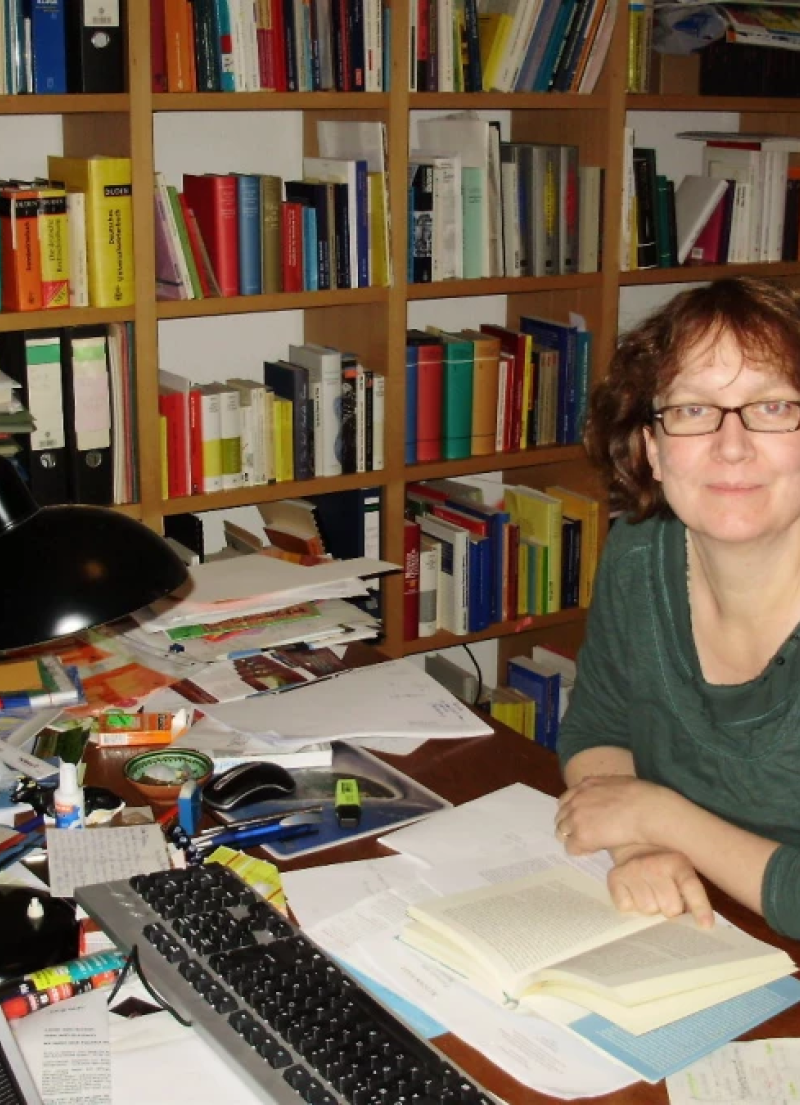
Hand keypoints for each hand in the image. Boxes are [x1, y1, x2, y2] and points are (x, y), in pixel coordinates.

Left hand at [555, 775, 670, 854]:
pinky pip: (571, 848)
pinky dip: (580, 850)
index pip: (565, 801)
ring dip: (573, 838)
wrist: (646, 810)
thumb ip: (603, 787)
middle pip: (560, 817)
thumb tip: (606, 793)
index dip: (572, 812)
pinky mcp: (582, 837)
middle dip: (570, 825)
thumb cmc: (641, 796)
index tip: (582, 820)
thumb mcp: (617, 782)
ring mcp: (576, 818)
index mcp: (584, 786)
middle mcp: (576, 801)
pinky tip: (593, 850)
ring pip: (561, 833)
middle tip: (584, 834)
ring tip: (588, 844)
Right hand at [607, 844, 713, 927]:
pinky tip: (633, 892)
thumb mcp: (682, 873)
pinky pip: (626, 907)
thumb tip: (698, 924)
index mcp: (678, 862)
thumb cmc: (665, 867)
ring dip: (650, 907)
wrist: (634, 845)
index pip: (691, 886)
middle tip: (666, 899)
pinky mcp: (615, 877)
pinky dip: (630, 905)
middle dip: (670, 909)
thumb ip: (691, 895)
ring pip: (648, 910)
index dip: (700, 907)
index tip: (706, 925)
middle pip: (670, 908)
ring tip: (649, 894)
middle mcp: (654, 864)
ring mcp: (633, 870)